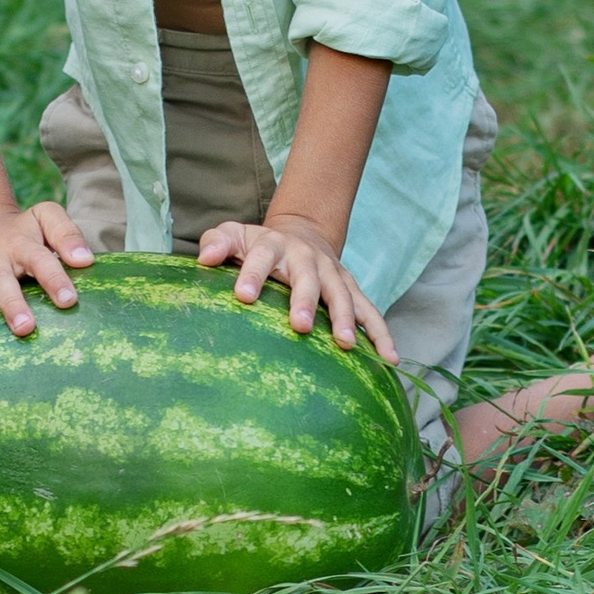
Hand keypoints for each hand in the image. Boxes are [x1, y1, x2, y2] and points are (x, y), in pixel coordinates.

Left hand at [197, 216, 396, 361]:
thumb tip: (204, 259)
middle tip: (300, 325)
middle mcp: (307, 258)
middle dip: (305, 300)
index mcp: (274, 246)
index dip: (252, 275)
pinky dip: (381, 333)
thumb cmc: (258, 245)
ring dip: (346, 319)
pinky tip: (389, 358)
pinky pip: (370, 312)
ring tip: (347, 344)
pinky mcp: (351, 289)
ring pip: (342, 295)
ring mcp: (332, 274)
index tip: (242, 296)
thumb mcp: (235, 235)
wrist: (301, 235)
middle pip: (307, 278)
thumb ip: (217, 243)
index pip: (261, 257)